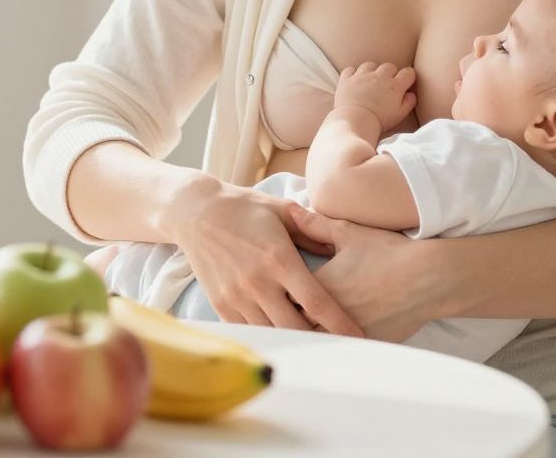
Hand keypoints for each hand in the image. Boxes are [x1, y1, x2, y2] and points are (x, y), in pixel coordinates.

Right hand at [170, 178, 363, 336]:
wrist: (196, 213)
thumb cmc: (245, 208)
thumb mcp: (283, 211)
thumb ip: (313, 231)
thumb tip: (339, 249)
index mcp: (279, 259)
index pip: (316, 302)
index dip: (339, 324)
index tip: (358, 337)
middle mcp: (258, 282)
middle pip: (296, 327)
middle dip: (319, 340)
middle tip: (339, 348)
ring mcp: (237, 296)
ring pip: (273, 333)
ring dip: (294, 340)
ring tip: (315, 346)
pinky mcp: (221, 305)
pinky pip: (250, 331)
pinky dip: (269, 335)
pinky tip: (284, 337)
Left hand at [289, 206, 437, 342]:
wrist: (429, 278)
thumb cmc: (389, 252)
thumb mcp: (349, 232)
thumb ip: (315, 224)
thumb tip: (291, 211)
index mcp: (320, 286)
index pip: (283, 297)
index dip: (276, 295)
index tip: (273, 289)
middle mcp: (329, 314)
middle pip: (293, 324)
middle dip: (287, 318)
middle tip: (280, 313)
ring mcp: (347, 334)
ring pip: (313, 343)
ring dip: (307, 335)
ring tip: (301, 329)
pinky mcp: (366, 345)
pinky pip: (338, 352)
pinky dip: (331, 346)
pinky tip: (329, 342)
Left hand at [334, 62, 415, 133]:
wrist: (356, 122)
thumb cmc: (379, 121)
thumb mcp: (400, 115)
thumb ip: (409, 102)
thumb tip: (411, 94)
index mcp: (395, 86)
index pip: (408, 72)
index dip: (408, 77)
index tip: (406, 83)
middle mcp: (379, 77)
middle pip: (389, 66)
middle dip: (390, 73)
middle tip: (387, 85)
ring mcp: (362, 76)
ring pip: (370, 65)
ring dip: (372, 71)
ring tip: (371, 82)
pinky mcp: (347, 79)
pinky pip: (350, 69)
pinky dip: (353, 73)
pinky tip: (355, 81)